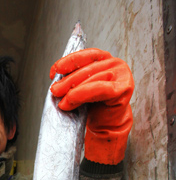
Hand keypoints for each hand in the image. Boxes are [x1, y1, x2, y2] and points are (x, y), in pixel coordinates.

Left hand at [50, 49, 133, 164]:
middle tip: (55, 90)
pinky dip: (84, 94)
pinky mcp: (124, 88)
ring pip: (93, 79)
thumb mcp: (80, 88)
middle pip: (88, 69)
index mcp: (104, 59)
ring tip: (62, 101)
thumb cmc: (94, 105)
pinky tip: (71, 100)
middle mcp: (115, 64)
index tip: (55, 70)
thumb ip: (72, 80)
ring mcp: (122, 75)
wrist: (106, 124)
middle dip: (68, 80)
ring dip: (74, 91)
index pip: (86, 55)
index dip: (70, 61)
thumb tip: (55, 78)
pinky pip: (101, 89)